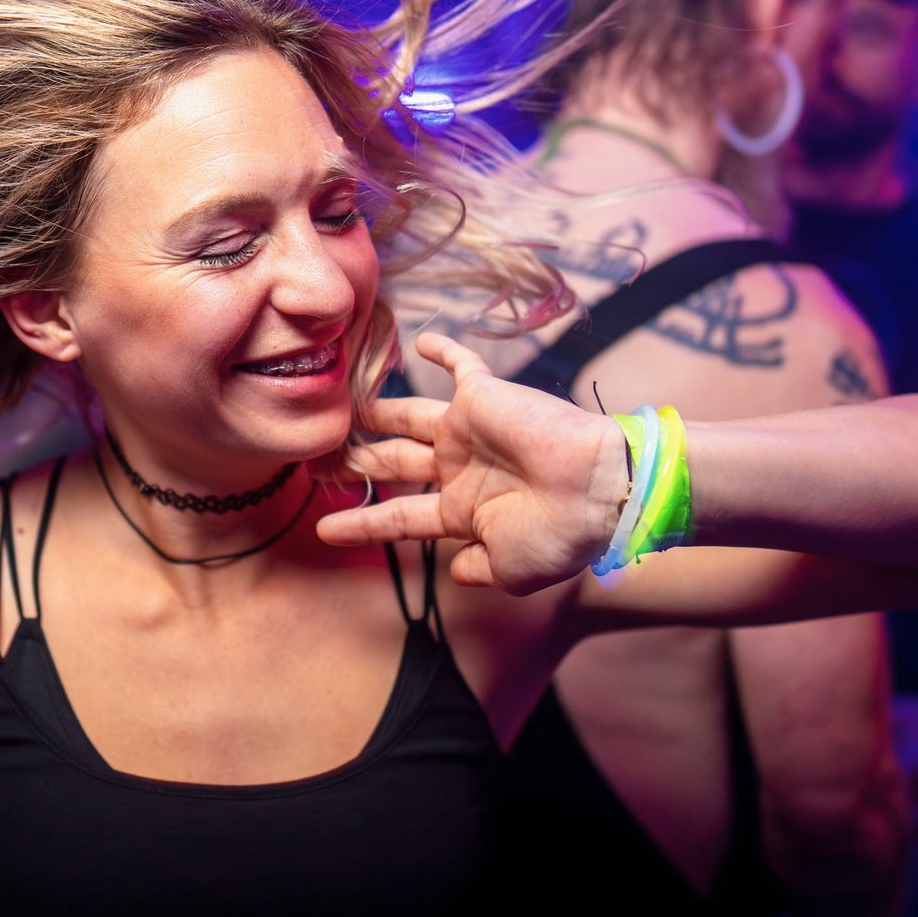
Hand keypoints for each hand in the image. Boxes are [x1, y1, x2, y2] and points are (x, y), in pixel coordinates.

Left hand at [317, 332, 628, 593]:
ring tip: (342, 406)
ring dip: (376, 412)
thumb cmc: (557, 535)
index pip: (398, 517)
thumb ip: (479, 569)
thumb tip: (457, 575)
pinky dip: (443, 353)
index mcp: (463, 512)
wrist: (598, 490)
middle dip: (357, 461)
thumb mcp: (512, 569)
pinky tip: (419, 341)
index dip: (361, 523)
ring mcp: (469, 432)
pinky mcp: (485, 398)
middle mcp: (459, 469)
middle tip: (319, 457)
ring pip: (407, 417)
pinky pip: (460, 368)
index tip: (323, 528)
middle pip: (393, 463)